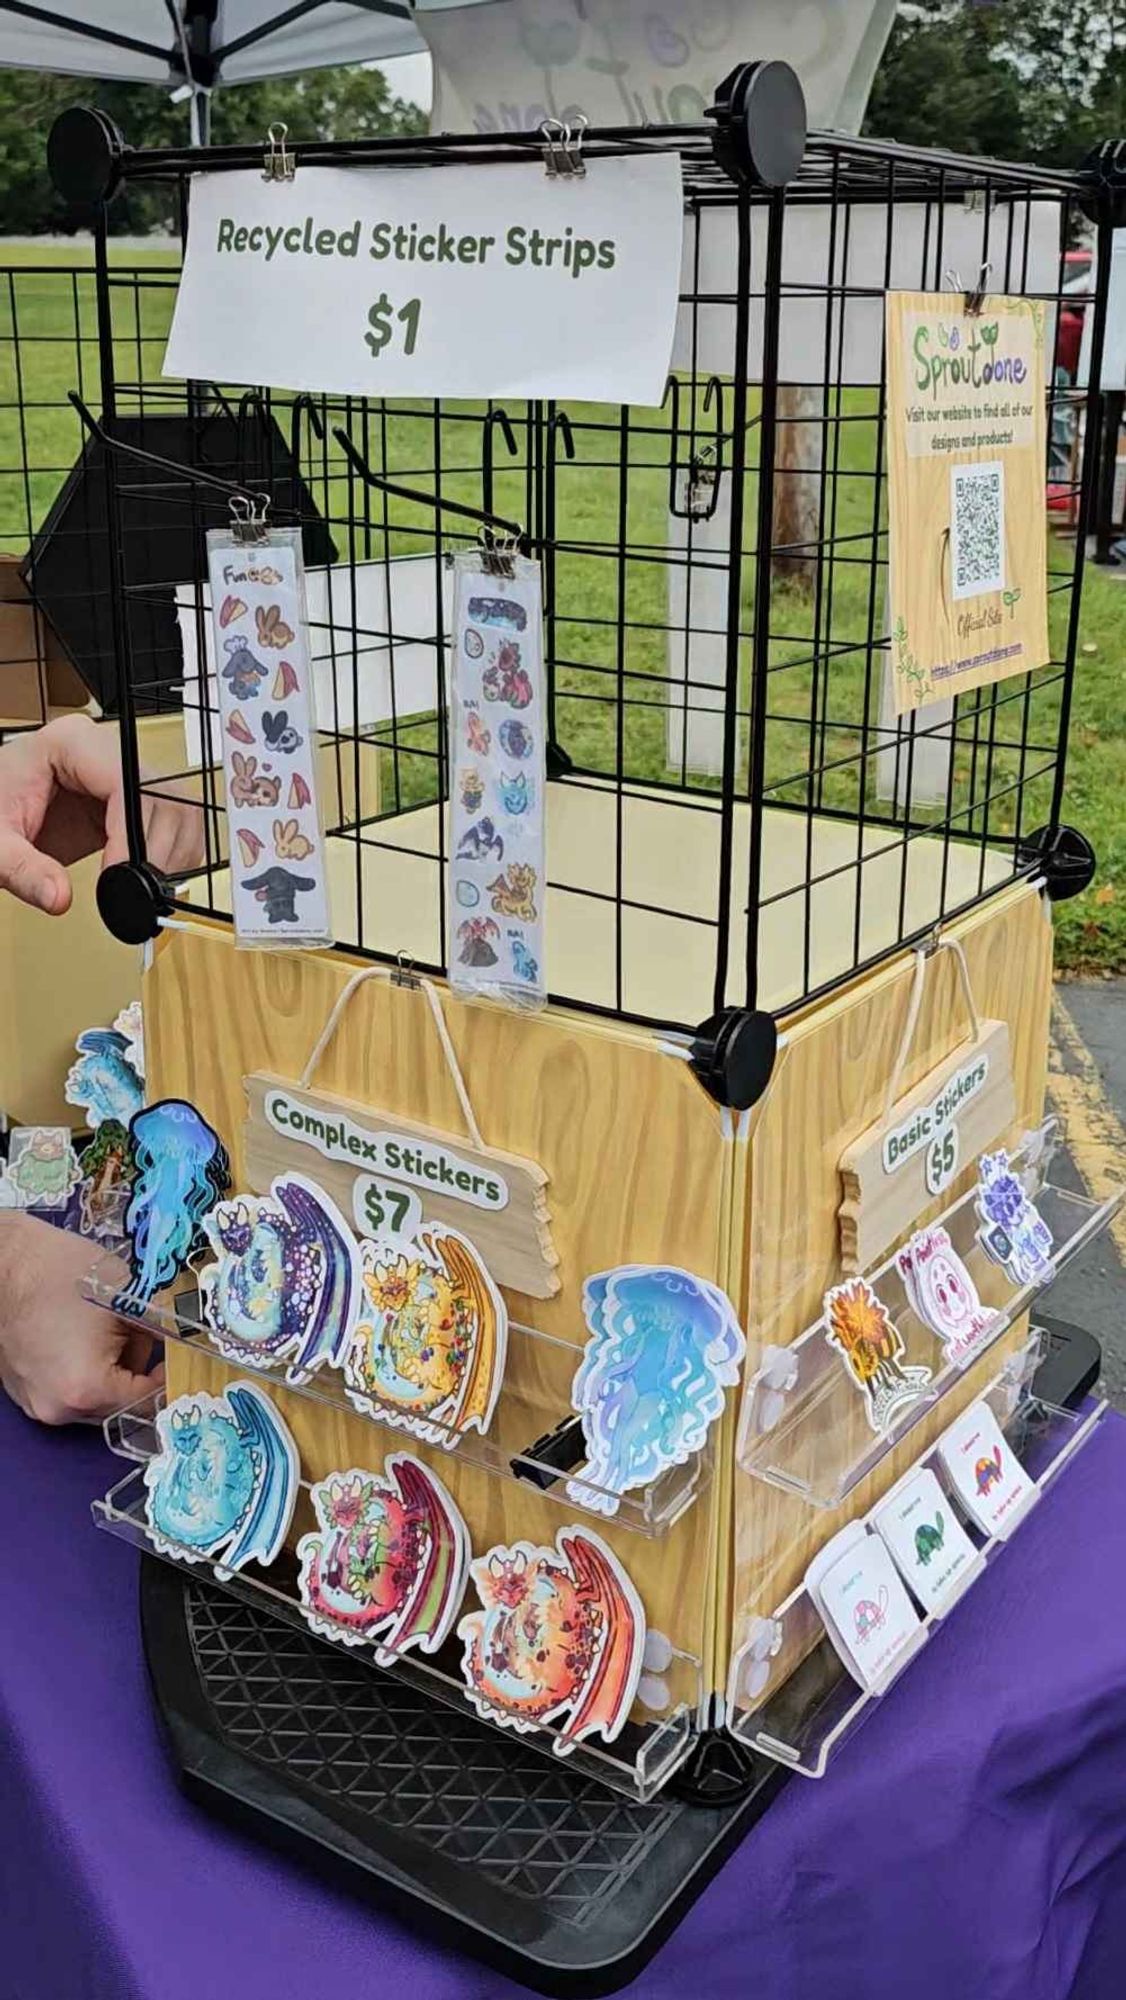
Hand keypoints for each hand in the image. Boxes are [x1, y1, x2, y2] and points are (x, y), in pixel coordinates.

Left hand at [0, 713, 202, 914]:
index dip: (131, 830)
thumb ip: (23, 870)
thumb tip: (58, 897)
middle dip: (156, 846)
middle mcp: (102, 750)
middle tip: (137, 888)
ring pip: (178, 804)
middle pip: (161, 790)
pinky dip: (173, 852)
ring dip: (171, 851)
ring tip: (143, 885)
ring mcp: (121, 771)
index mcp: (67, 743)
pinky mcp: (131, 798)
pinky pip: (175, 817)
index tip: (122, 873)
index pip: (125, 778)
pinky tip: (150, 875)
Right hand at [0, 1212, 162, 1424]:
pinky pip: (67, 1390)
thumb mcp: (130, 1298)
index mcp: (85, 1390)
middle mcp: (58, 1409)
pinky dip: (82, 1371)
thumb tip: (186, 1346)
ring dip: (110, 1372)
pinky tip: (81, 1336)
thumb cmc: (64, 1273)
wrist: (7, 1262)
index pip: (145, 1399)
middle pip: (118, 1403)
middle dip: (136, 1371)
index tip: (176, 1354)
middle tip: (138, 1333)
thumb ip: (163, 1330)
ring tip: (106, 1329)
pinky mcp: (23, 1391)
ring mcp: (35, 1403)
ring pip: (94, 1398)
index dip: (166, 1375)